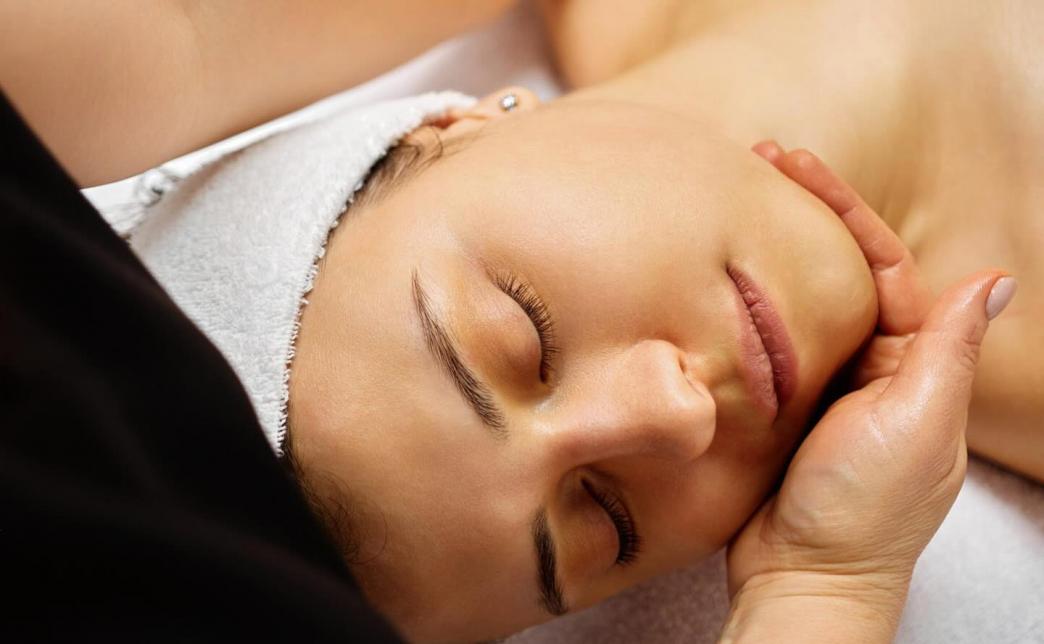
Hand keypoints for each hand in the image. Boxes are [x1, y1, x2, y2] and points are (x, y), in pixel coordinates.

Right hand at [720, 143, 1016, 641]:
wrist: (804, 578)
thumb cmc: (863, 510)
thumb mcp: (917, 423)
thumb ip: (948, 349)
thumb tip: (995, 280)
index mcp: (916, 362)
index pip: (882, 263)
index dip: (842, 209)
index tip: (796, 164)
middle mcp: (876, 367)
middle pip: (842, 271)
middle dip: (805, 215)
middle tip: (760, 161)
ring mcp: (828, 386)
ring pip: (805, 303)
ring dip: (775, 255)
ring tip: (736, 203)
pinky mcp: (786, 407)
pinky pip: (773, 344)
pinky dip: (751, 309)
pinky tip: (722, 283)